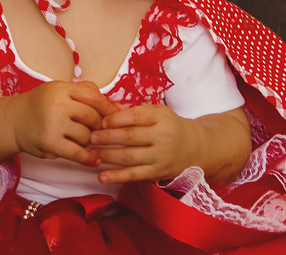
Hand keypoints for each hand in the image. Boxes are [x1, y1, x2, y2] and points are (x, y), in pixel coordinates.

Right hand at [12, 81, 118, 167]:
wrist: (14, 121)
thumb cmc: (43, 105)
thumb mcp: (62, 90)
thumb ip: (88, 94)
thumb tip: (119, 108)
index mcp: (62, 89)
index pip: (94, 97)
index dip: (108, 108)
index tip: (114, 117)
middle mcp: (58, 104)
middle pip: (92, 117)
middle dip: (98, 125)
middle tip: (97, 130)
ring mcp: (54, 124)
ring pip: (86, 136)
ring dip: (88, 140)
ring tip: (81, 139)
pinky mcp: (50, 143)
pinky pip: (76, 153)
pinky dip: (88, 158)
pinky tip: (95, 160)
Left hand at [90, 105, 250, 184]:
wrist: (195, 147)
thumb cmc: (170, 126)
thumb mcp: (157, 112)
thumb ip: (134, 111)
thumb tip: (108, 107)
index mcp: (161, 118)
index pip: (135, 117)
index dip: (116, 119)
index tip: (101, 121)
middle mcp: (162, 137)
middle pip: (130, 137)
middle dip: (107, 137)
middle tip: (91, 136)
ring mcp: (159, 157)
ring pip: (129, 157)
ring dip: (108, 156)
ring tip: (92, 152)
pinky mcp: (157, 173)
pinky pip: (134, 176)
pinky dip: (116, 177)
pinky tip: (101, 177)